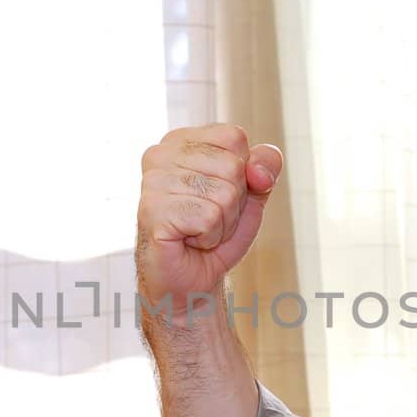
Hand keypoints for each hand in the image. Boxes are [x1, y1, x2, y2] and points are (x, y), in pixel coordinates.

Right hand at [136, 125, 283, 309]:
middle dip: (233, 203)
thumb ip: (264, 166)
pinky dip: (209, 237)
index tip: (220, 194)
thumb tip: (258, 171)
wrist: (191, 279)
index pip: (235, 137)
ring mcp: (153, 182)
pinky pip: (208, 218)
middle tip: (208, 219)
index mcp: (181, 140)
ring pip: (223, 194)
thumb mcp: (251, 192)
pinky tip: (189, 240)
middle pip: (232, 166)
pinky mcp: (152, 211)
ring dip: (222, 223)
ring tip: (198, 231)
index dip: (243, 173)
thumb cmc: (215, 232)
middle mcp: (160, 154)